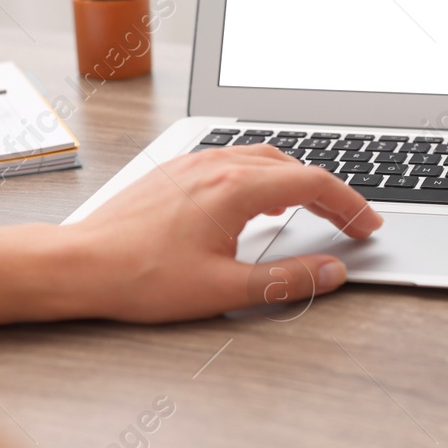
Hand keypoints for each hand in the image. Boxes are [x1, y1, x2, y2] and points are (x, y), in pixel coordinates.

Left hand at [63, 145, 382, 321]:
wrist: (79, 265)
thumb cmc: (140, 278)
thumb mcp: (224, 289)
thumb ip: (287, 281)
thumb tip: (331, 273)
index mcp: (235, 188)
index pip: (313, 183)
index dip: (350, 205)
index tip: (367, 226)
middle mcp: (217, 165)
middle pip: (293, 165)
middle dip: (328, 192)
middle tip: (350, 221)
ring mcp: (194, 163)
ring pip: (263, 158)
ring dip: (297, 180)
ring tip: (314, 207)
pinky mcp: (176, 171)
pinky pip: (235, 160)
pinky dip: (264, 176)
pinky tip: (260, 199)